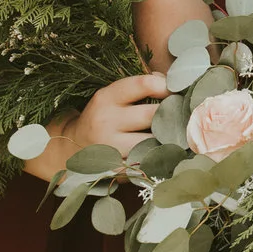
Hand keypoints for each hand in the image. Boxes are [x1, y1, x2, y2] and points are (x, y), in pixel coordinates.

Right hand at [23, 73, 164, 179]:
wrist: (74, 146)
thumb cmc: (104, 116)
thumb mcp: (113, 96)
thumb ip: (141, 87)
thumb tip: (171, 83)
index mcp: (106, 98)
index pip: (143, 84)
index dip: (166, 86)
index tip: (174, 92)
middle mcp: (106, 121)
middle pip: (153, 114)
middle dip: (170, 113)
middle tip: (178, 114)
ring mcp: (111, 147)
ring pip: (154, 140)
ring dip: (167, 136)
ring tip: (169, 133)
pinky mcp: (118, 168)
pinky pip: (149, 160)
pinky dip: (159, 155)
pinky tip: (158, 150)